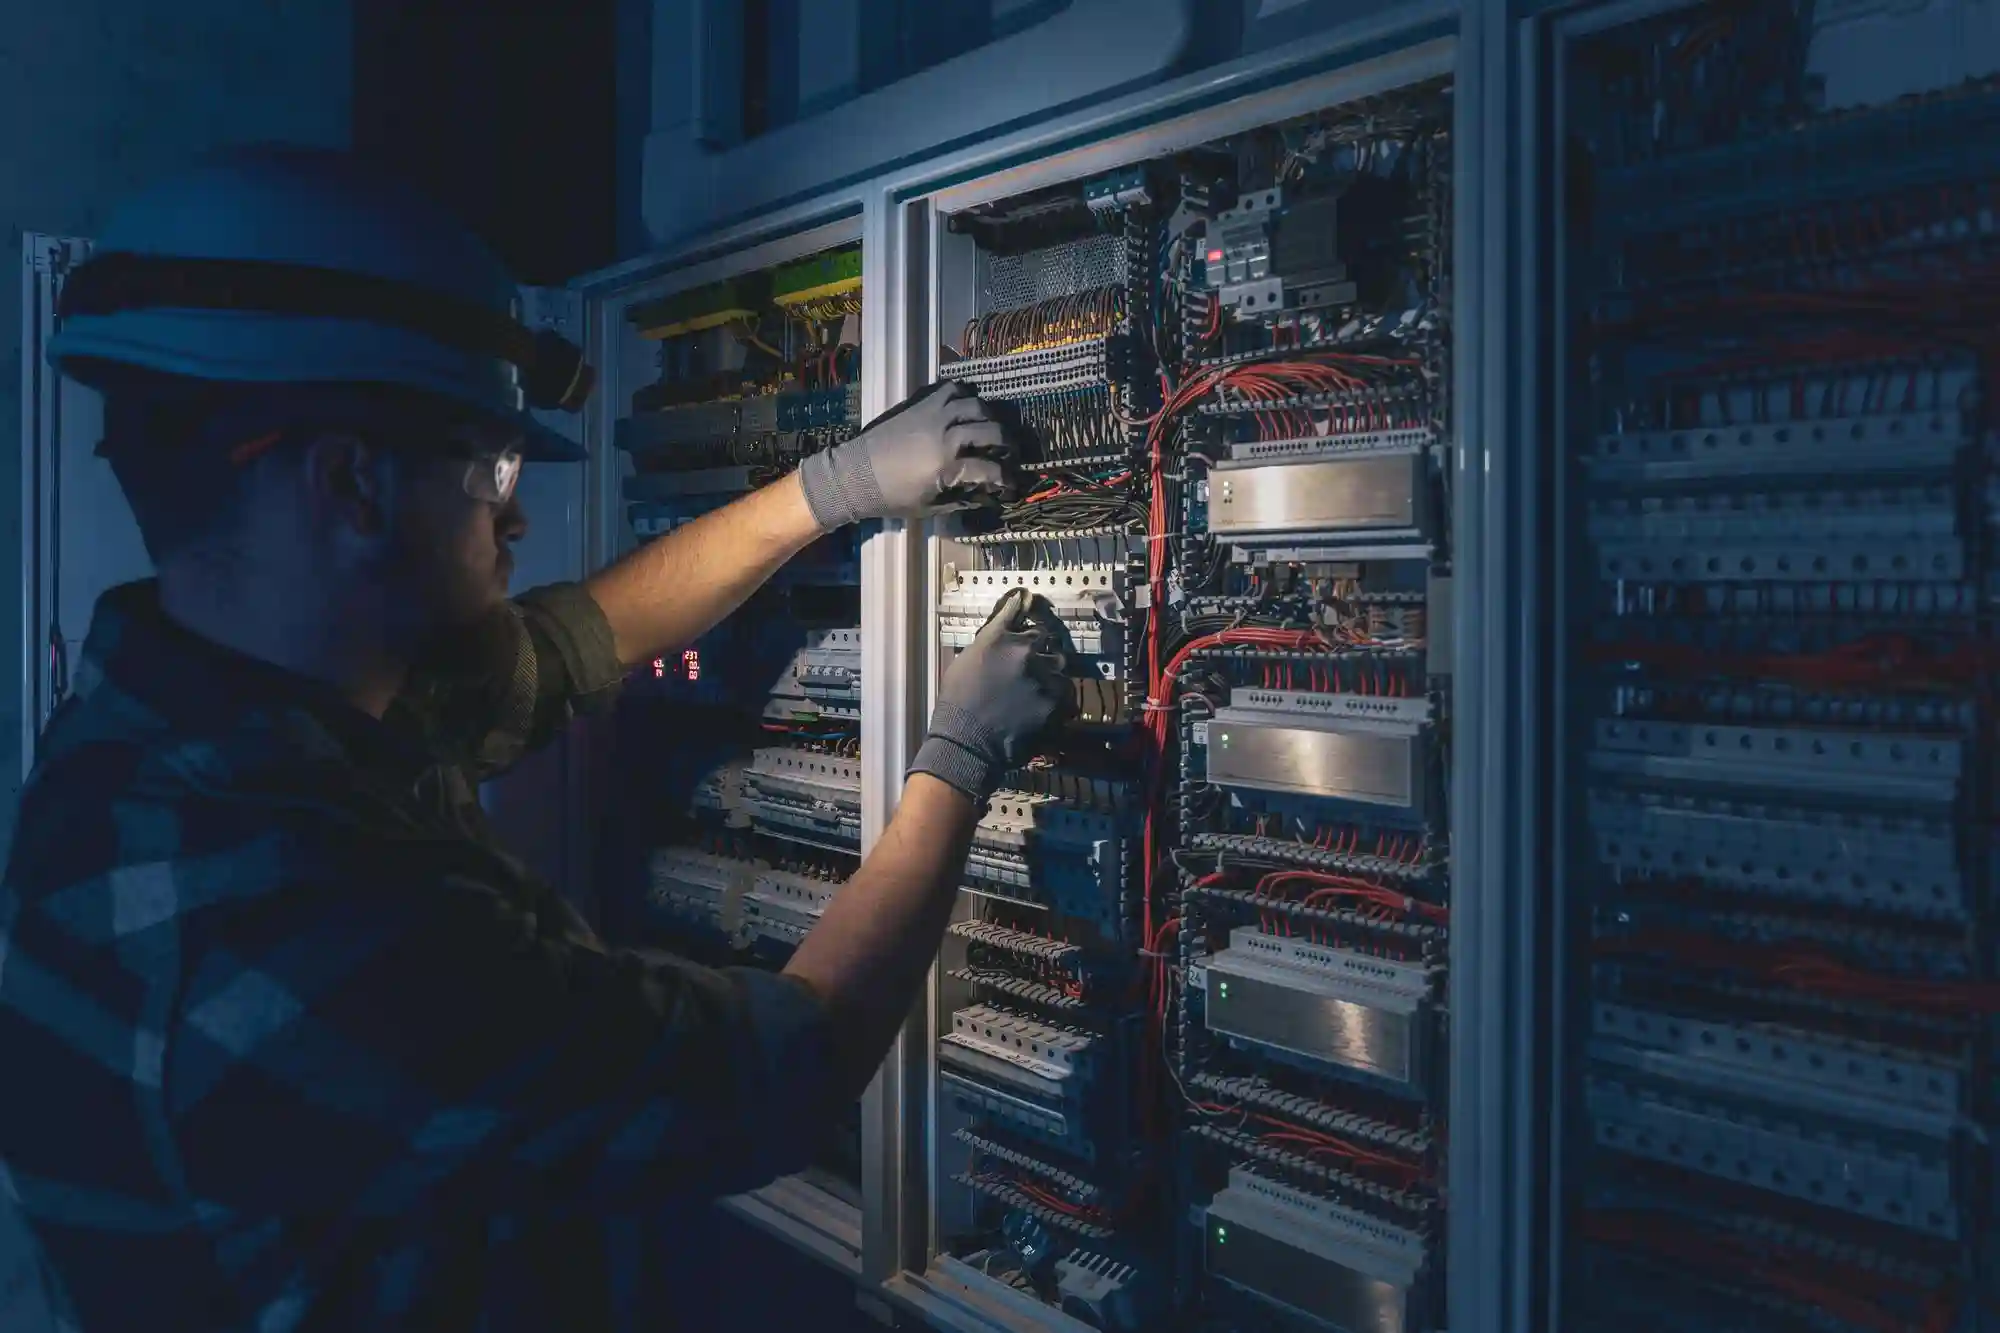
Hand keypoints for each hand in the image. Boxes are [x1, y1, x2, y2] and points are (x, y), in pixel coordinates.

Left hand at [796, 382, 1015, 530]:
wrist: (855, 474)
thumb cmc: (892, 497)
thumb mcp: (929, 507)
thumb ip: (962, 499)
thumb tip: (988, 495)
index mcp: (947, 466)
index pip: (991, 470)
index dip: (1007, 479)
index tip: (1012, 484)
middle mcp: (945, 434)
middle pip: (992, 431)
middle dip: (1008, 444)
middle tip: (1010, 452)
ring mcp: (933, 413)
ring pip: (976, 404)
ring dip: (989, 416)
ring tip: (991, 427)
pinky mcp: (920, 402)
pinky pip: (951, 388)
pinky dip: (965, 395)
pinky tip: (967, 407)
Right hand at [911, 588, 1070, 801]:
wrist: (966, 743)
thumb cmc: (958, 702)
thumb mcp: (968, 658)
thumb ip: (993, 634)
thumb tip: (1012, 611)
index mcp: (1001, 636)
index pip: (1022, 611)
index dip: (1026, 618)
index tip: (1028, 618)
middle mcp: (1025, 650)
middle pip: (1046, 639)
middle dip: (1040, 649)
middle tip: (1030, 667)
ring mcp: (1043, 675)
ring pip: (1059, 665)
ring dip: (1051, 673)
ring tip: (1036, 690)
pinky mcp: (1055, 701)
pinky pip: (1066, 691)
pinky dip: (1057, 697)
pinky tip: (1041, 706)